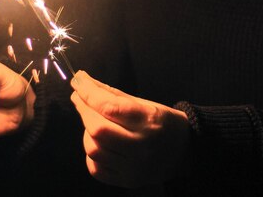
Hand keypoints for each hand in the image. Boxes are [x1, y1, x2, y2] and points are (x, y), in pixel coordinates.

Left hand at [71, 71, 190, 188]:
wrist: (184, 151)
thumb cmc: (162, 121)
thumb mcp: (144, 102)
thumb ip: (113, 94)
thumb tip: (83, 81)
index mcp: (149, 121)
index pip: (110, 107)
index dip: (88, 93)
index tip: (78, 81)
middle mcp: (141, 147)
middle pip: (98, 129)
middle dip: (84, 110)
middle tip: (80, 97)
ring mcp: (134, 168)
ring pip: (94, 149)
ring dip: (86, 130)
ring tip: (92, 120)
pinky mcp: (127, 181)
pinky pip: (96, 169)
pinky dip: (91, 152)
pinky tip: (97, 141)